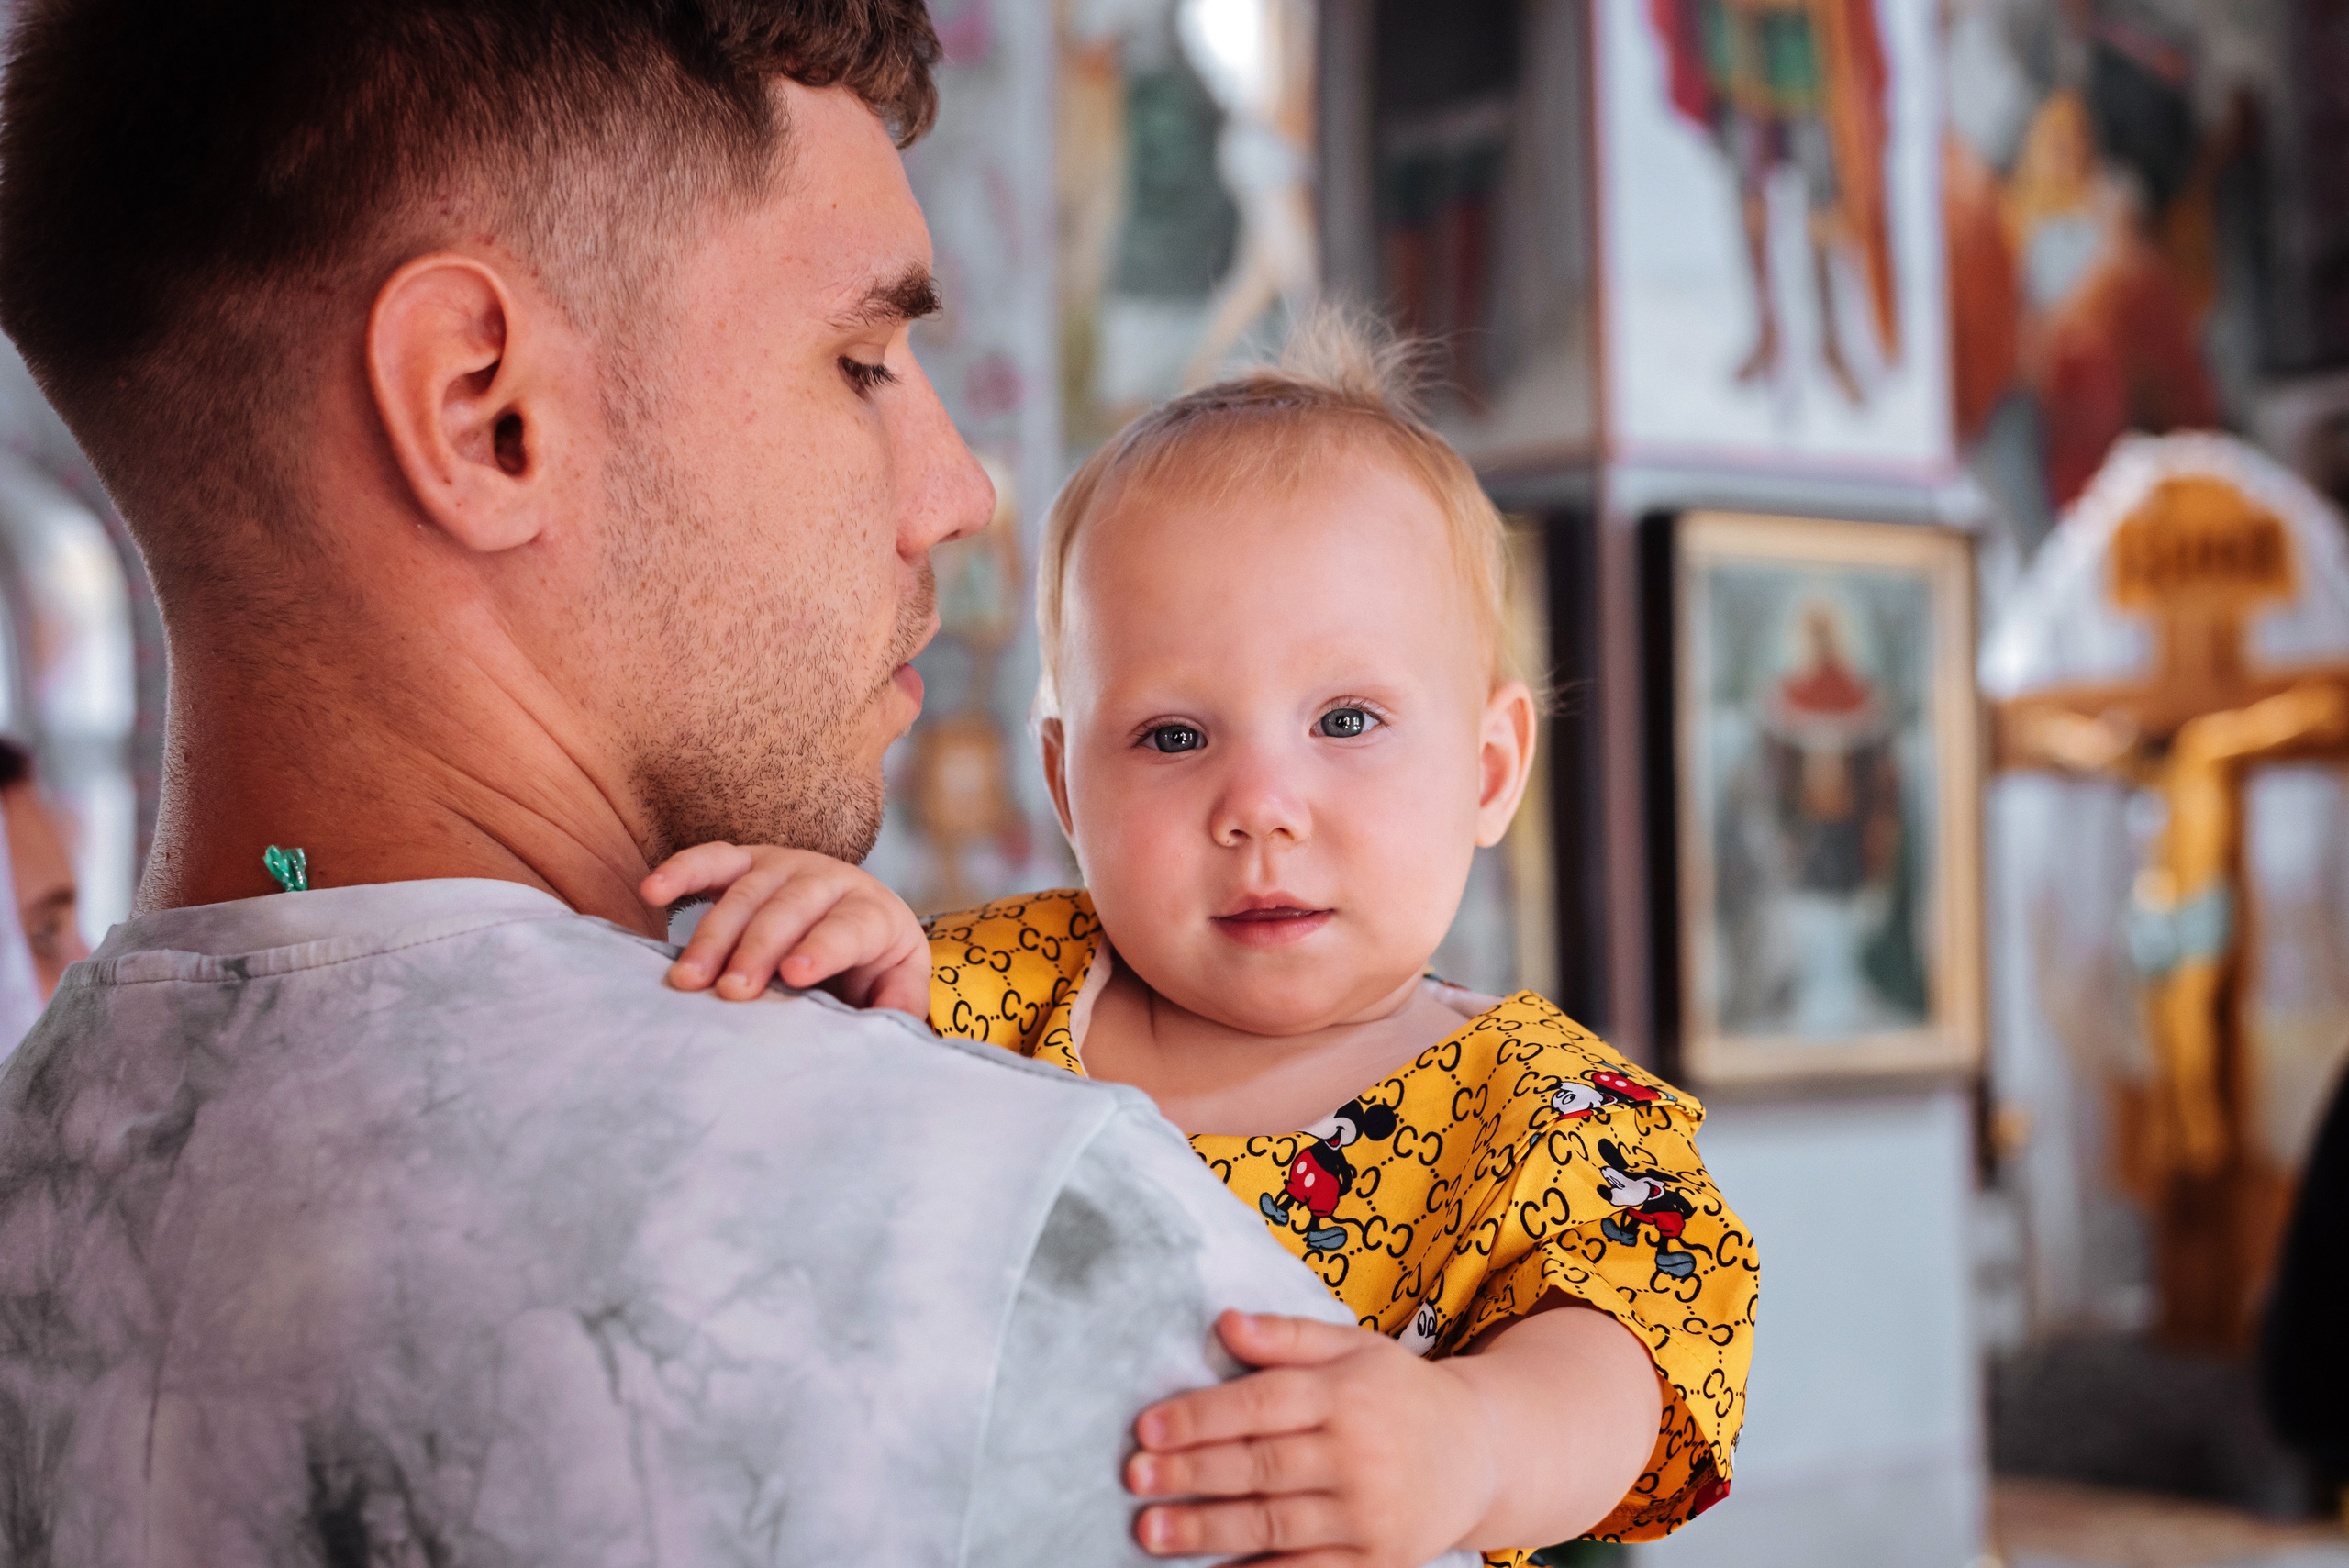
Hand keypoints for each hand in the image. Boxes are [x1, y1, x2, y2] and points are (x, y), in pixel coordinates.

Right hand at [640, 842, 929, 1016]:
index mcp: (870, 913)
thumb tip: (894, 1025)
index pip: (848, 927)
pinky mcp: (747, 862)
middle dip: (757, 949)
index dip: (823, 948)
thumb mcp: (898, 983)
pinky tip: (652, 891)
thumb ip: (899, 1003)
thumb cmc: (874, 963)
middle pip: (789, 910)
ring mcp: (784, 866)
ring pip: (745, 893)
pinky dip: (682, 871)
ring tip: (688, 978)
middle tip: (731, 992)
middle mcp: (828, 879)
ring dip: (713, 935)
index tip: (795, 974)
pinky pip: (711, 859)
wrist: (860, 920)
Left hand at [1125, 1310, 1499, 1567]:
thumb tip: (1222, 1322)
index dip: (1200, 1416)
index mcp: (1346, 1393)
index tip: (1146, 1428)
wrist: (1483, 1454)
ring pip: (1274, 1523)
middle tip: (1134, 1478)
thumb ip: (1287, 1336)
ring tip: (1151, 1531)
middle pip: (1260, 1464)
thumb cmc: (1400, 1393)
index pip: (1262, 1402)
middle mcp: (1358, 1453)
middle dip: (1190, 1474)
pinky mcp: (1377, 1560)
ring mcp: (1369, 1513)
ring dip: (1207, 1529)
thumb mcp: (1353, 1347)